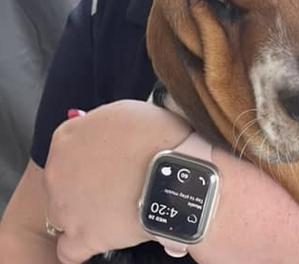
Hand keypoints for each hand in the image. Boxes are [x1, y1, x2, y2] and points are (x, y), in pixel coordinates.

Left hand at [44, 100, 191, 263]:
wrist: (177, 170)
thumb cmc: (160, 136)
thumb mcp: (127, 112)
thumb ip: (104, 125)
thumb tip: (106, 132)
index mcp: (67, 138)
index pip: (67, 150)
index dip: (90, 158)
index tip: (107, 163)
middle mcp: (58, 172)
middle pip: (61, 182)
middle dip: (84, 185)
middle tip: (116, 184)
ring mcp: (66, 207)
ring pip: (62, 216)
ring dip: (84, 213)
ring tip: (115, 210)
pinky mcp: (82, 237)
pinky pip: (70, 251)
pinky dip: (83, 247)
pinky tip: (103, 237)